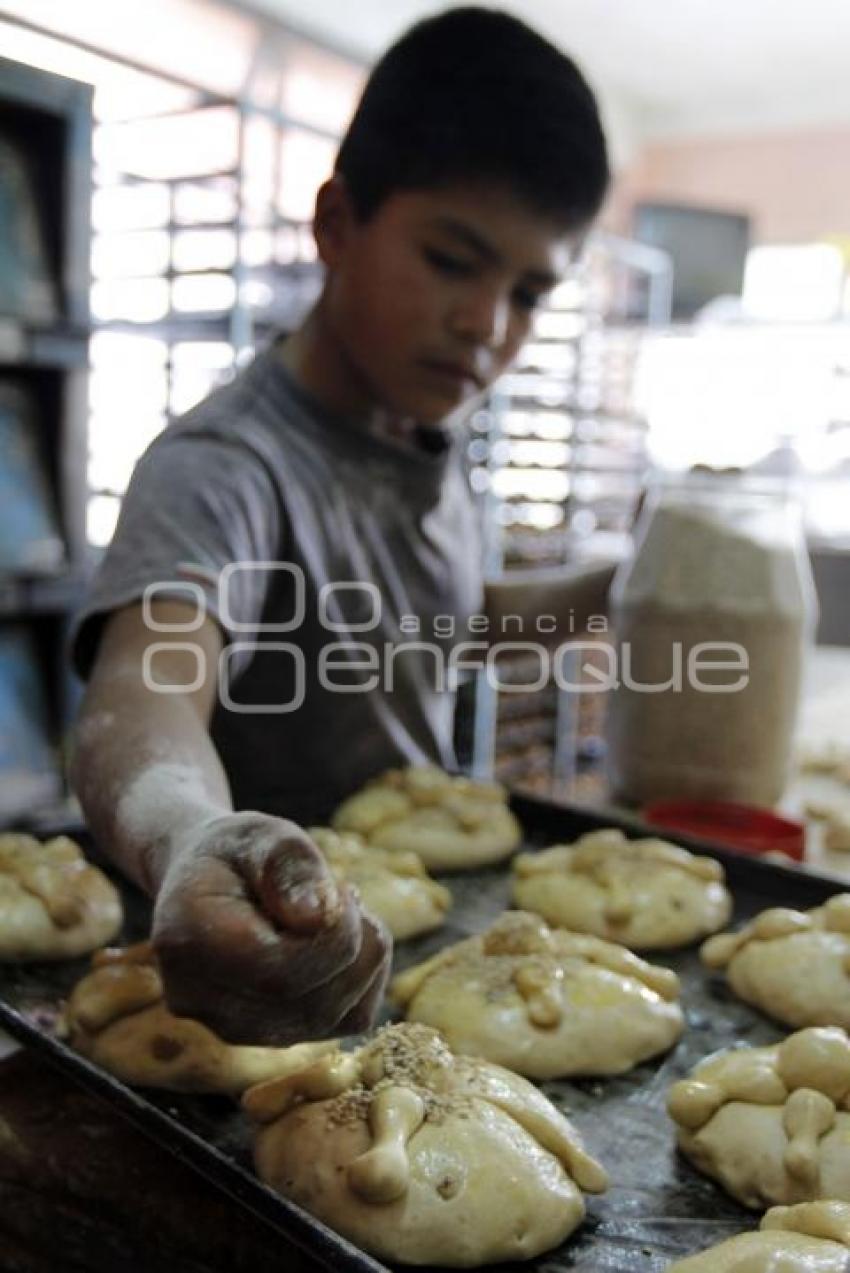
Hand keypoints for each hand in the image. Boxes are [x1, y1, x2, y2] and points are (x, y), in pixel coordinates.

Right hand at [151, 811, 391, 1045]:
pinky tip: (337, 941)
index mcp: (187, 939)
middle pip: (312, 1000)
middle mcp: (199, 1000)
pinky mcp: (271, 1037)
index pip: (281, 970)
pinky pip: (348, 1019)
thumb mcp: (263, 833)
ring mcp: (233, 1028)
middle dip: (353, 942)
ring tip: (337, 912)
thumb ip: (289, 865)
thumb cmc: (238, 853)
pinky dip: (363, 977)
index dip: (335, 935)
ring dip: (362, 958)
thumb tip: (319, 917)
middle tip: (344, 893)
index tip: (342, 889)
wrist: (209, 881)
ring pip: (337, 1014)